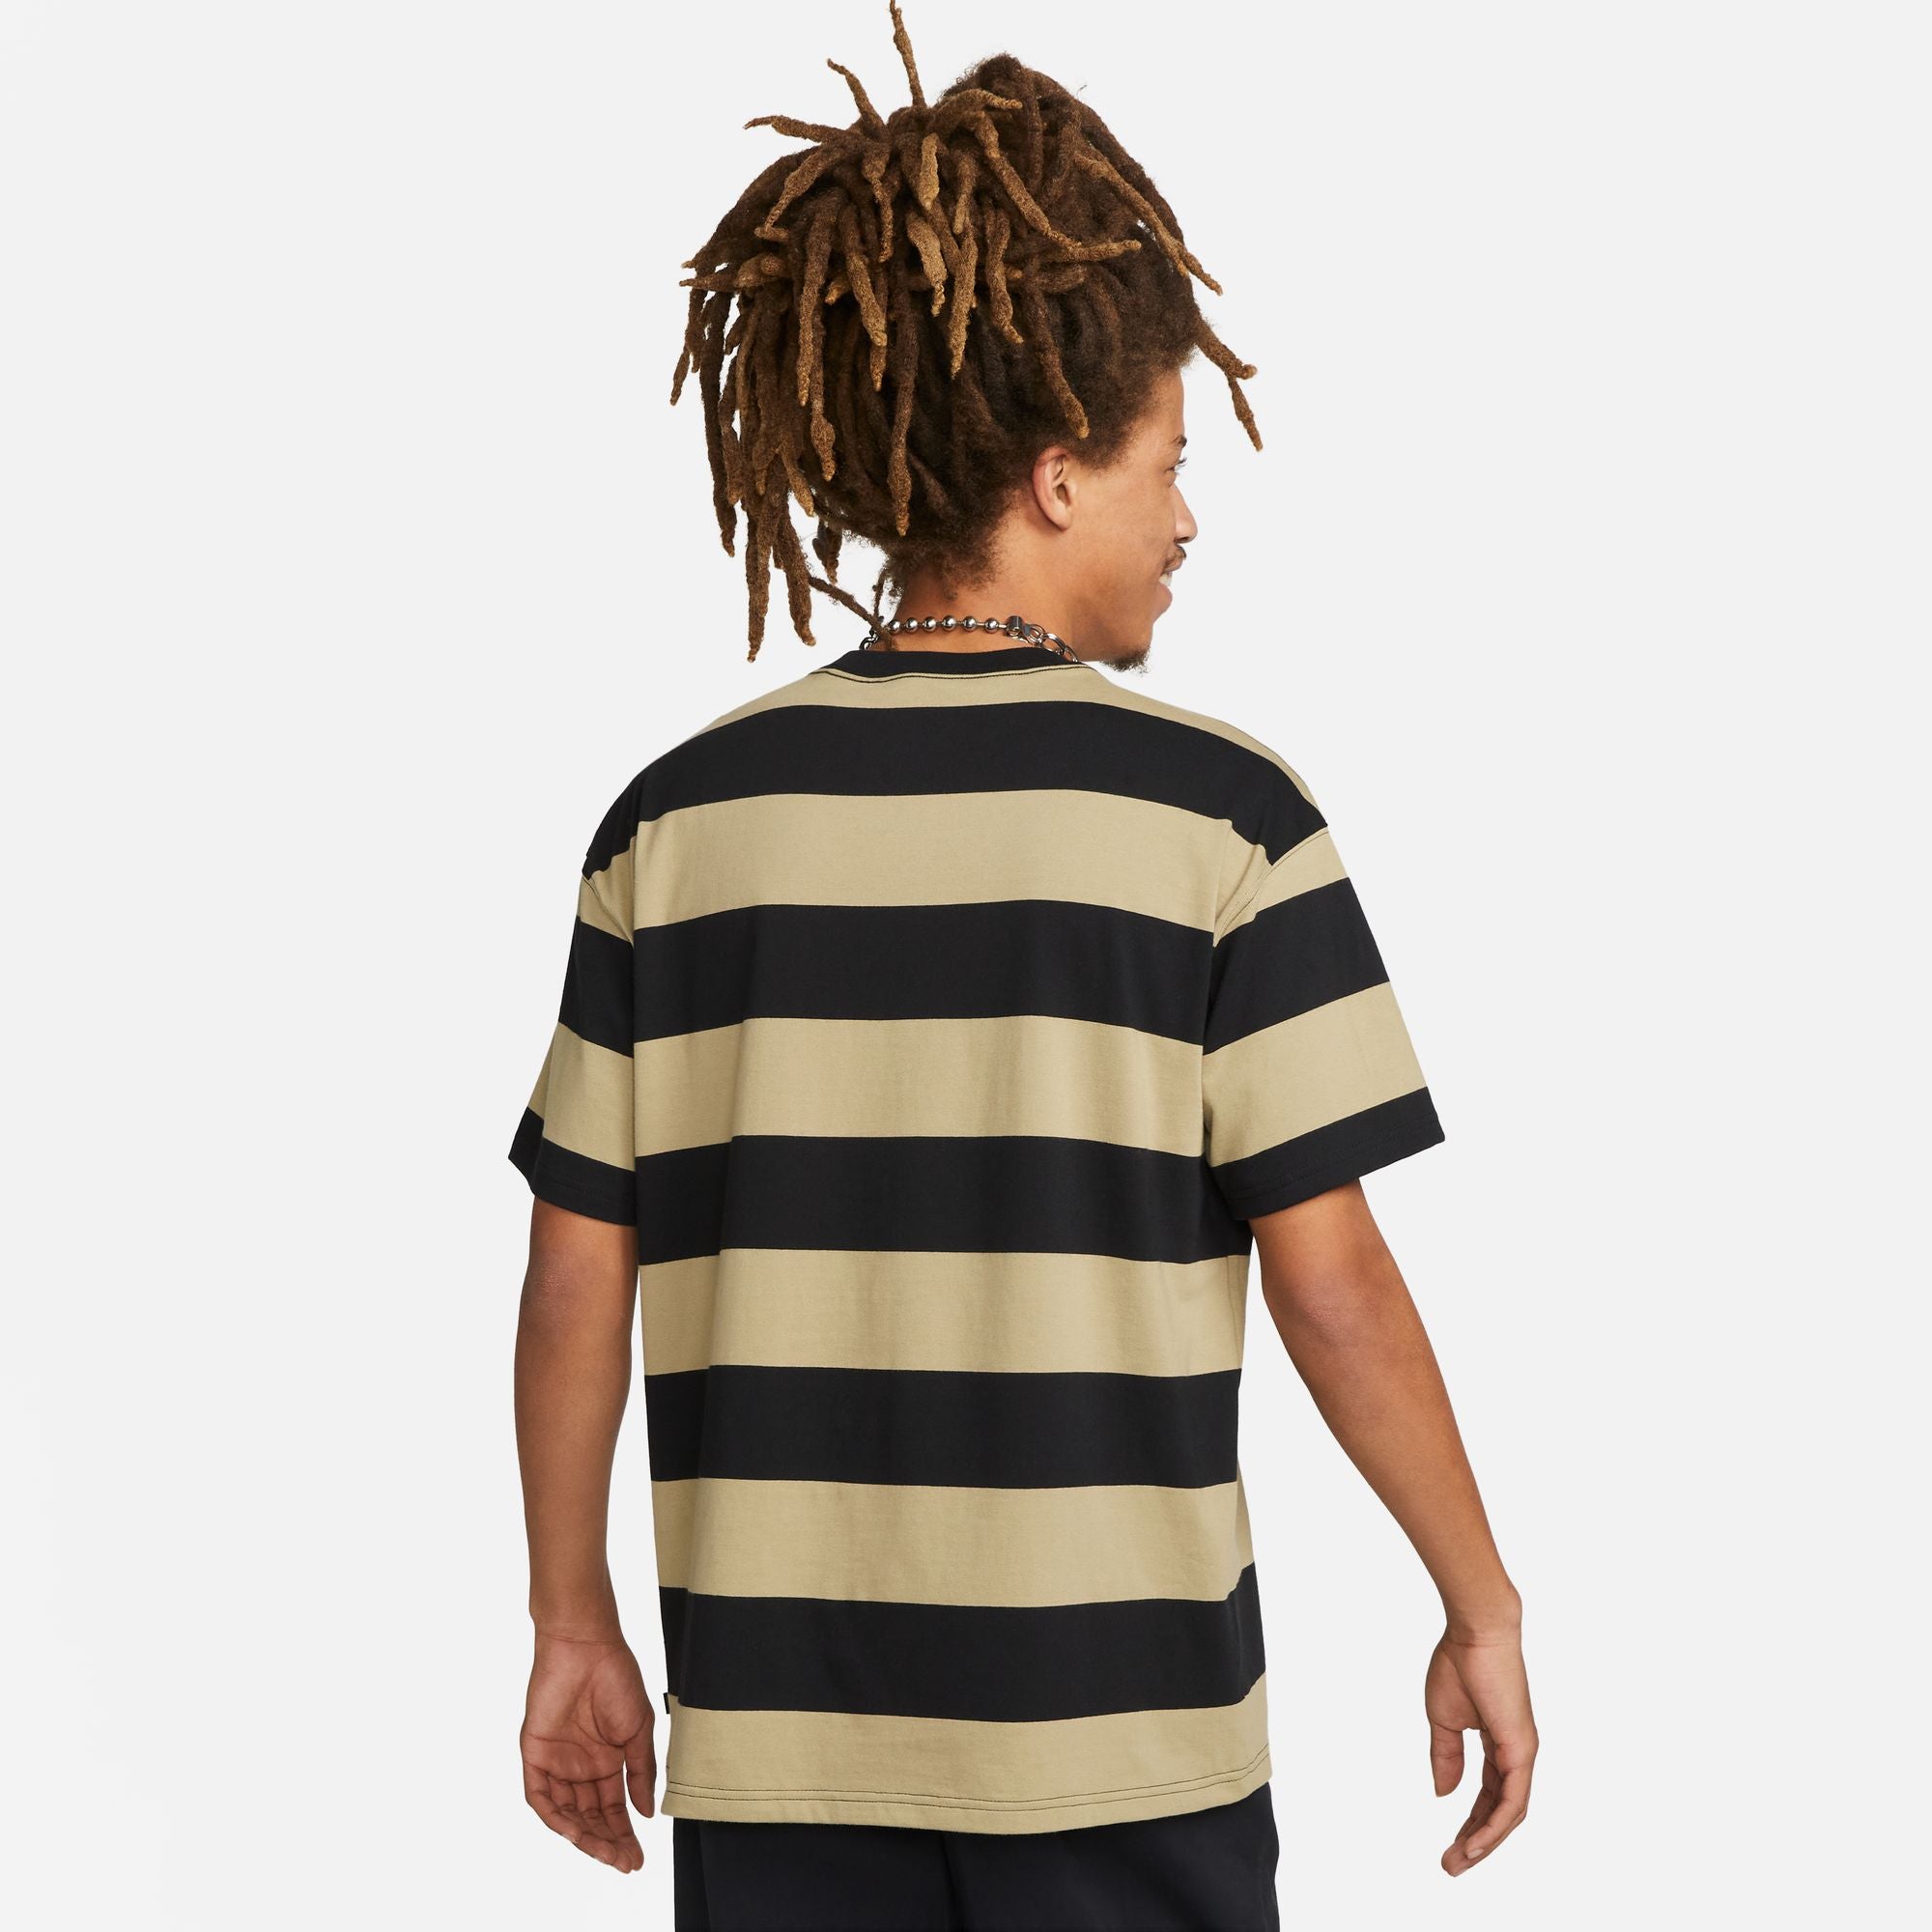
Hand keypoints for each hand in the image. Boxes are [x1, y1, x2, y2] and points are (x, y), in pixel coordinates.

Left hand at [521, 1633, 656, 1871]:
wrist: (587, 1646)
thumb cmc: (617, 1678)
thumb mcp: (639, 1729)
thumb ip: (640, 1772)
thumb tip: (646, 1813)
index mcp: (606, 1761)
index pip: (613, 1808)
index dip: (624, 1834)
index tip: (638, 1858)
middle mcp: (580, 1767)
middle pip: (591, 1817)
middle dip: (608, 1842)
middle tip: (625, 1862)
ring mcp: (557, 1762)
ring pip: (565, 1813)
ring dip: (584, 1836)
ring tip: (605, 1852)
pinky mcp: (535, 1754)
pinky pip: (540, 1795)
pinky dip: (554, 1816)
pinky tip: (574, 1830)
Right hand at [1426, 1626, 1536, 1874]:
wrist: (1475, 1632)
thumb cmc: (1459, 1663)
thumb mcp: (1443, 1719)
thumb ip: (1445, 1757)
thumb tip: (1444, 1794)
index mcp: (1499, 1744)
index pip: (1486, 1796)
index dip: (1469, 1823)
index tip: (1449, 1847)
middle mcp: (1515, 1754)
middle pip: (1500, 1812)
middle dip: (1476, 1843)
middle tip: (1450, 1867)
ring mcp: (1521, 1753)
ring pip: (1509, 1814)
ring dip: (1484, 1843)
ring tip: (1458, 1863)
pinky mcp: (1521, 1750)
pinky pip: (1512, 1801)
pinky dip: (1494, 1827)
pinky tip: (1476, 1844)